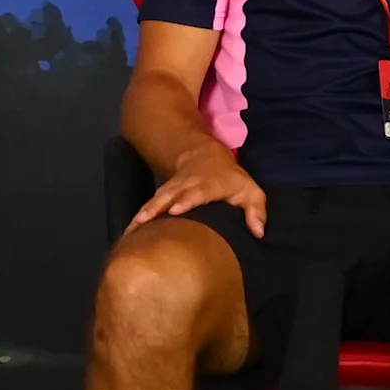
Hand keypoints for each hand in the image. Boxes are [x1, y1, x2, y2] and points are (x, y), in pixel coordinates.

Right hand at [131, 143, 269, 235]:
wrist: (204, 156)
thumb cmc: (230, 180)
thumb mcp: (250, 190)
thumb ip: (256, 210)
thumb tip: (259, 233)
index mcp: (209, 185)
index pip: (197, 192)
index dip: (186, 200)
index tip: (175, 210)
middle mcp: (186, 186)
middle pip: (169, 196)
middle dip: (156, 208)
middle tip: (143, 222)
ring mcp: (172, 189)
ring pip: (156, 200)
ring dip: (143, 214)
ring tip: (131, 230)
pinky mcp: (163, 194)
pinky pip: (150, 205)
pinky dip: (139, 217)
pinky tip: (130, 232)